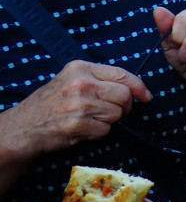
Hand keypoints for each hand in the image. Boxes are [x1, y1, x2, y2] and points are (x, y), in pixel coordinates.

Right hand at [0, 60, 150, 158]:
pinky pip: (105, 130)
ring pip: (117, 114)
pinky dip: (98, 133)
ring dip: (108, 121)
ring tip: (90, 120)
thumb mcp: (71, 80)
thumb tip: (135, 89)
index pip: (122, 74)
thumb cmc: (51, 104)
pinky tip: (83, 129)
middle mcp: (81, 83)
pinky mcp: (78, 124)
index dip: (139, 87)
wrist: (24, 127)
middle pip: (124, 96)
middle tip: (111, 112)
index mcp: (81, 68)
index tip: (146, 96)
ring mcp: (80, 103)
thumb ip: (100, 80)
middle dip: (124, 107)